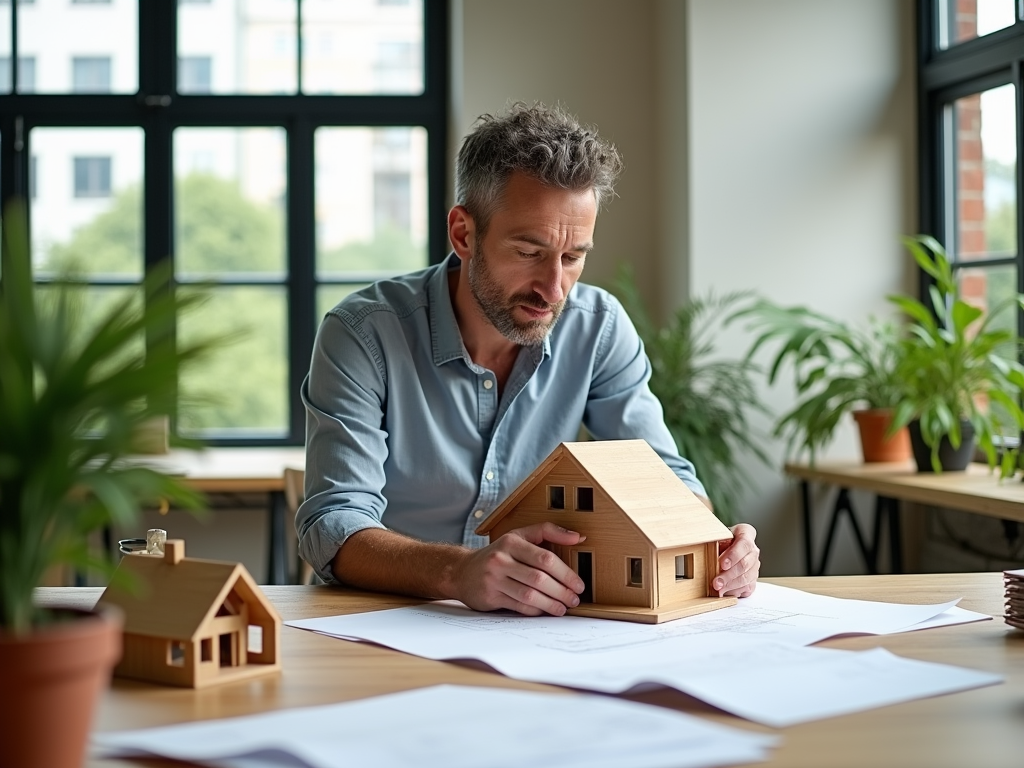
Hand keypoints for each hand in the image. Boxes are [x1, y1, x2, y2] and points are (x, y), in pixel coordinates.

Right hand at [451, 522, 585, 615]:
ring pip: (529, 595)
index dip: (566, 573)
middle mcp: (501, 560)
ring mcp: (493, 580)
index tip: (578, 583)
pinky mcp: (490, 597)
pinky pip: (518, 606)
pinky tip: (545, 610)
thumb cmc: (497, 554)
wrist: (462, 571)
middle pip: (539, 579)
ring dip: (551, 604)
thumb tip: (578, 537)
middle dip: (562, 591)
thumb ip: (547, 532)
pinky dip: (535, 610)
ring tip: (563, 607)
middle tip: (575, 599)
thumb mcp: (518, 536)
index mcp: (511, 542)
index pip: (545, 558)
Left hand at [713, 523, 758, 597]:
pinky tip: (725, 592)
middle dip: (729, 575)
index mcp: (746, 534)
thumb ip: (715, 542)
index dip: (733, 555)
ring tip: (718, 589)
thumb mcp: (716, 536)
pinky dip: (735, 591)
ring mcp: (755, 566)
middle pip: (744, 564)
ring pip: (746, 578)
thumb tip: (706, 551)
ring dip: (730, 585)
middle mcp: (753, 550)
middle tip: (716, 582)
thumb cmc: (720, 540)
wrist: (726, 547)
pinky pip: (747, 587)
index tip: (722, 564)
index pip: (744, 544)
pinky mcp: (752, 579)